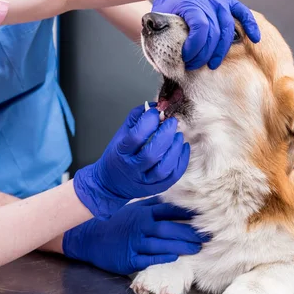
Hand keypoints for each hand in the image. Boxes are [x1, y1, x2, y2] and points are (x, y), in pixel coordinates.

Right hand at [63, 196, 206, 274]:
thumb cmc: (118, 222)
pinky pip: (148, 258)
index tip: (204, 214)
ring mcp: (134, 243)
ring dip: (181, 246)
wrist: (91, 238)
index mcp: (143, 212)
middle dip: (189, 232)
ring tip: (197, 248)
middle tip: (207, 235)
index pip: (168, 210)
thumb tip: (178, 198)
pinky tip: (174, 256)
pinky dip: (162, 257)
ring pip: (161, 244)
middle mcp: (140, 226)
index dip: (187, 213)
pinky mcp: (128, 259)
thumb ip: (154, 205)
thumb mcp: (134, 209)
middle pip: (168, 228)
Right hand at [73, 104, 189, 218]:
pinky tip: (182, 147)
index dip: (148, 122)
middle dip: (165, 135)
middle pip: (151, 153)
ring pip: (164, 167)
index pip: (135, 137)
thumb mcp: (121, 134)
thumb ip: (136, 118)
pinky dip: (181, 160)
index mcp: (121, 152)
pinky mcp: (156, 187)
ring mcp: (144, 180)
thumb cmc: (118, 156)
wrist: (110, 183)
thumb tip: (155, 105)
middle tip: (172, 122)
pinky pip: (173, 175)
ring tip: (178, 135)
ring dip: (174, 149)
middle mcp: (132, 168)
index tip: (156, 112)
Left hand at [138, 0, 260, 69]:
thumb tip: (158, 60)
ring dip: (222, 50)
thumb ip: (158, 35)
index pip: (200, 29)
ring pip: (228, 29)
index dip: (195, 47)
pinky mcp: (228, 2)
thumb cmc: (167, 1)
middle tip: (195, 66)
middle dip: (205, 53)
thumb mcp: (157, 15)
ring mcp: (221, 1)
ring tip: (213, 64)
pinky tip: (255, 39)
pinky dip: (250, 26)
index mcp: (192, 3)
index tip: (186, 58)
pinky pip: (243, 13)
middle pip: (215, 33)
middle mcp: (210, 1)